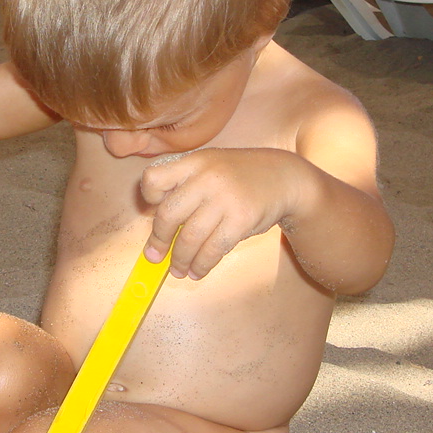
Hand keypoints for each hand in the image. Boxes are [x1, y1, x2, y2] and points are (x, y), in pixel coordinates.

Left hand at [139, 149, 305, 280]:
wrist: (284, 177)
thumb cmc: (241, 176)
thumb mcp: (211, 166)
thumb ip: (186, 185)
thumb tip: (160, 228)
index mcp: (194, 162)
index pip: (154, 178)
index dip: (149, 198)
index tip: (153, 212)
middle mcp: (207, 177)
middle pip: (168, 214)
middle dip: (159, 240)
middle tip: (156, 257)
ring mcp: (225, 198)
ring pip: (190, 237)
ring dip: (180, 259)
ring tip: (178, 270)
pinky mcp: (241, 220)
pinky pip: (213, 249)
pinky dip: (201, 265)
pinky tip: (197, 270)